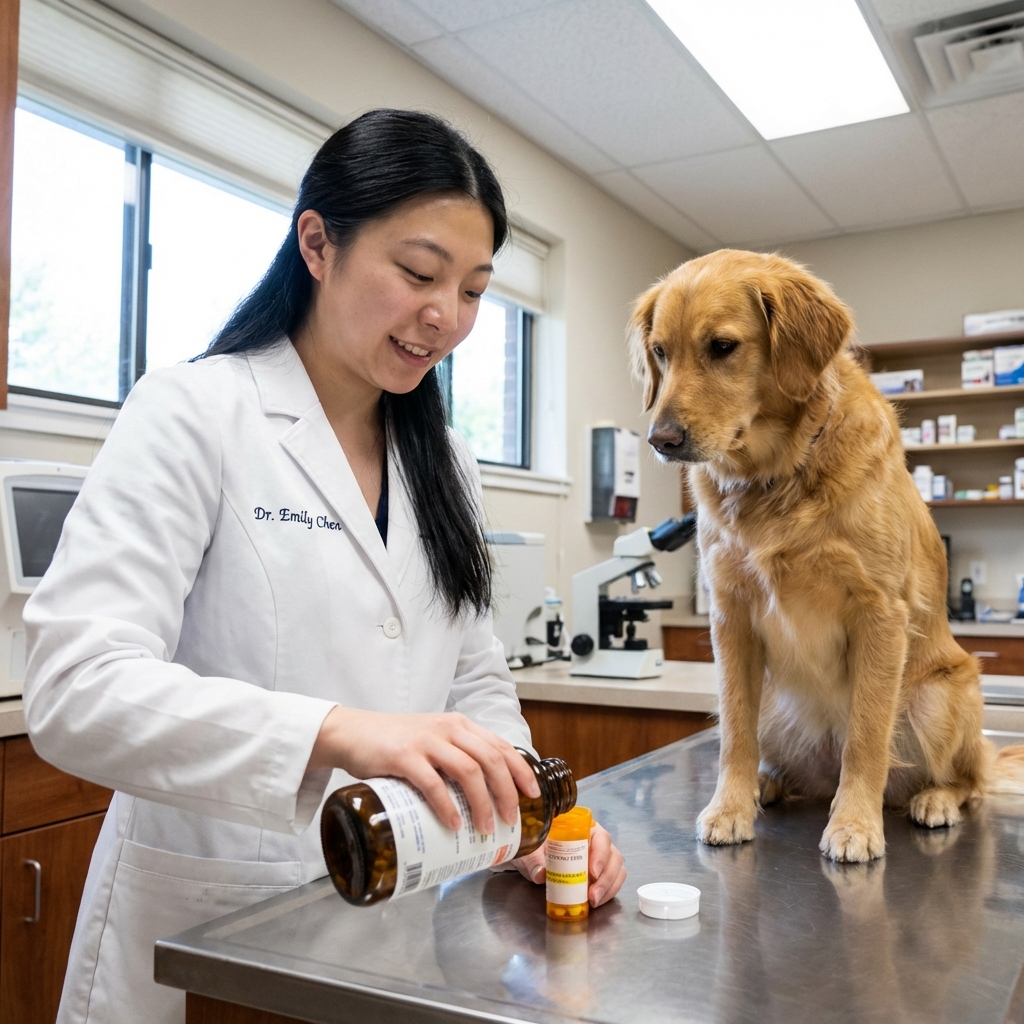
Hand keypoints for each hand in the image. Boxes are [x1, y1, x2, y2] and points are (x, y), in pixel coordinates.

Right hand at [308, 707, 538, 833]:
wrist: (352, 732)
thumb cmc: (394, 742)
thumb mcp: (432, 740)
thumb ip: (454, 756)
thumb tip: (482, 795)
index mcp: (459, 725)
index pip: (500, 746)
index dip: (521, 770)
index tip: (533, 794)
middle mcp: (447, 729)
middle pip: (490, 760)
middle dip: (506, 792)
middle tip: (510, 819)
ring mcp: (426, 741)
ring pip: (468, 771)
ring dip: (482, 802)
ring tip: (485, 827)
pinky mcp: (403, 756)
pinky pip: (432, 783)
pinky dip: (447, 805)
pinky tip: (454, 823)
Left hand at [509, 822, 625, 907]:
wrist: (532, 857)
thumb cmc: (535, 846)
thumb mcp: (531, 851)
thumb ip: (534, 861)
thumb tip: (540, 874)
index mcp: (583, 827)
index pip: (601, 837)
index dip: (600, 854)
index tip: (592, 872)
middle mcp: (596, 840)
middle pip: (613, 855)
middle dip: (606, 878)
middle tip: (592, 896)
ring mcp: (601, 857)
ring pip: (617, 869)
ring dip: (609, 887)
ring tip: (594, 902)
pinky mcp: (601, 873)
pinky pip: (613, 882)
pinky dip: (608, 893)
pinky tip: (596, 902)